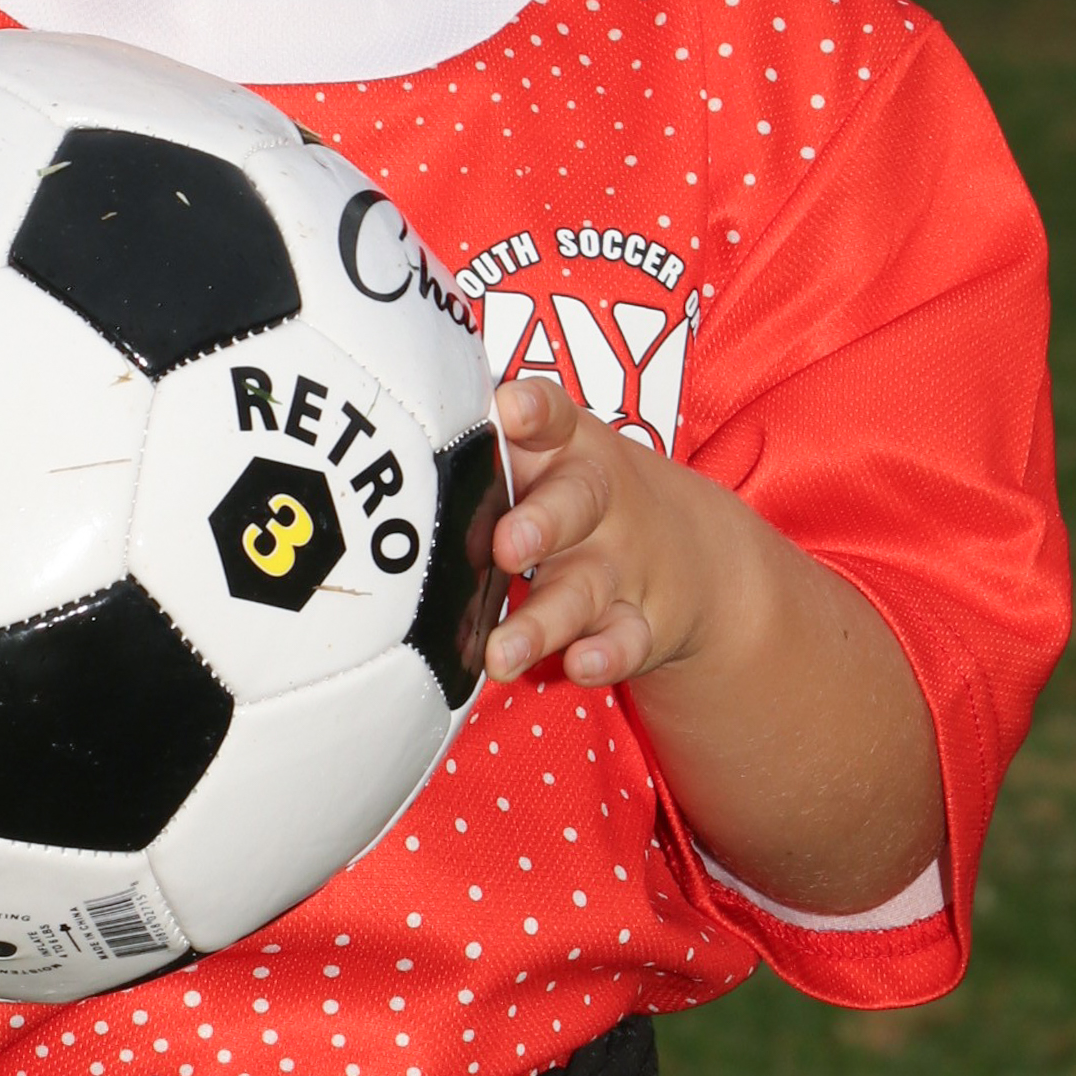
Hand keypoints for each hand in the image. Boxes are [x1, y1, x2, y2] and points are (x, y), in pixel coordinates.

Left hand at [483, 375, 716, 689]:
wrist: (689, 551)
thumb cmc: (569, 493)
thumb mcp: (544, 455)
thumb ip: (481, 449)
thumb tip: (387, 448)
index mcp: (566, 446)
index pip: (554, 416)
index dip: (535, 409)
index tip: (513, 411)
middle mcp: (597, 501)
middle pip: (576, 502)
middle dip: (542, 523)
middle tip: (506, 546)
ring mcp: (621, 563)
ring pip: (583, 587)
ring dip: (543, 620)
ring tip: (501, 652)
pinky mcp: (642, 622)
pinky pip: (626, 641)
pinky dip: (605, 656)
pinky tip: (579, 666)